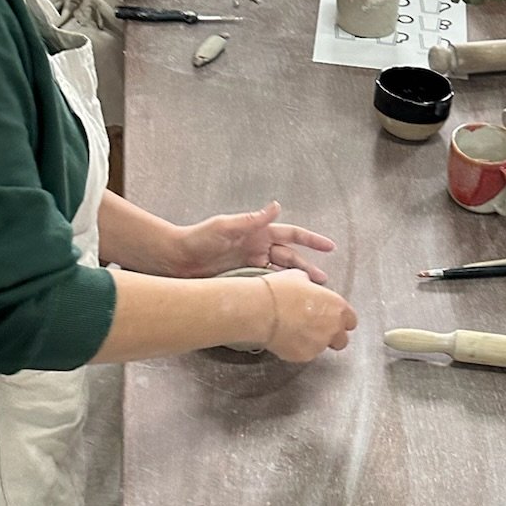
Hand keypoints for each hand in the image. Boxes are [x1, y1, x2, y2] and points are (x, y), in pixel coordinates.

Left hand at [170, 201, 336, 282]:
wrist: (176, 259)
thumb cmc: (197, 239)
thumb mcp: (225, 227)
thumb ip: (251, 220)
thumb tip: (276, 206)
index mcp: (257, 232)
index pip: (291, 234)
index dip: (311, 240)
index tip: (329, 246)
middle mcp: (257, 247)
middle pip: (290, 257)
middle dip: (307, 267)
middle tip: (323, 280)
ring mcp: (250, 263)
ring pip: (280, 272)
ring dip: (295, 280)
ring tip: (309, 293)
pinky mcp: (241, 278)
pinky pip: (265, 284)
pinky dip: (278, 290)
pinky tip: (286, 299)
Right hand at [258, 269, 356, 361]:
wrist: (261, 310)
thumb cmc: (278, 291)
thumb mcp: (298, 277)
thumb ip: (311, 284)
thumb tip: (308, 285)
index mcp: (337, 307)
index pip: (351, 320)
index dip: (340, 320)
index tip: (332, 318)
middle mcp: (333, 327)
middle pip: (341, 340)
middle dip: (332, 336)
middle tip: (316, 328)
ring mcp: (319, 344)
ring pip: (322, 348)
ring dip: (314, 342)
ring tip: (296, 331)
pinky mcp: (304, 356)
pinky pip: (306, 354)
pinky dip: (299, 348)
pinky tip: (287, 338)